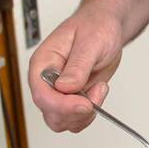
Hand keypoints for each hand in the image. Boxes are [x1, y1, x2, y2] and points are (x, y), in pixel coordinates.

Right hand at [28, 5, 123, 132]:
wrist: (106, 27)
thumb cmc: (95, 26)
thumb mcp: (90, 41)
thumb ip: (78, 65)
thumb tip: (64, 87)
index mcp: (43, 63)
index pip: (42, 94)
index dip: (62, 105)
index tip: (84, 104)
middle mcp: (48, 80)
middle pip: (51, 113)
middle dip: (75, 112)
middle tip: (95, 96)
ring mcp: (60, 91)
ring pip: (62, 121)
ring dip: (84, 115)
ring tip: (99, 90)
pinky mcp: (73, 98)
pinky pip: (75, 119)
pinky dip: (89, 114)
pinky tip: (98, 94)